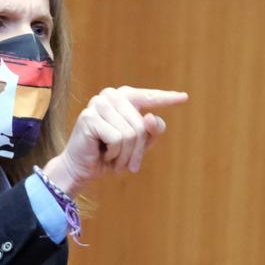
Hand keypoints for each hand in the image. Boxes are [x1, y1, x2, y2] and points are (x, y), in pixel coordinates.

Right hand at [42, 86, 187, 196]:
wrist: (81, 169)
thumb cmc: (109, 155)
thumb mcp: (138, 145)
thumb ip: (151, 131)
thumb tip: (151, 118)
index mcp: (122, 97)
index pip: (148, 97)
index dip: (166, 99)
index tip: (184, 98)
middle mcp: (110, 95)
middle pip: (141, 125)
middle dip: (137, 150)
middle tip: (127, 164)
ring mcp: (98, 104)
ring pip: (131, 133)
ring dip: (125, 154)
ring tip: (113, 159)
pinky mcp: (89, 117)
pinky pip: (117, 139)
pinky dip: (114, 154)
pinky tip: (102, 154)